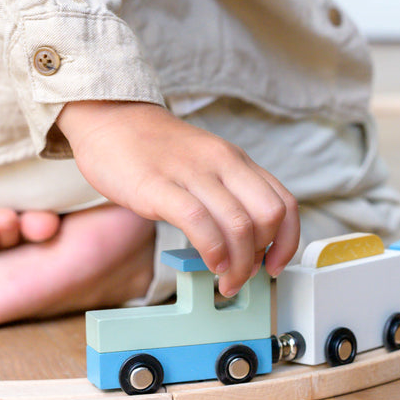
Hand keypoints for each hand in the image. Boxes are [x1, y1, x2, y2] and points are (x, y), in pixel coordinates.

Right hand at [56, 100, 299, 295]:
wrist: (111, 120)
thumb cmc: (156, 151)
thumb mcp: (206, 165)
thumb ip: (228, 197)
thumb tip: (244, 245)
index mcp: (237, 161)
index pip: (285, 204)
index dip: (287, 243)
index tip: (274, 265)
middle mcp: (223, 163)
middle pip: (269, 216)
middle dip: (262, 257)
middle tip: (244, 276)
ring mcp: (192, 173)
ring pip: (239, 224)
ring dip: (239, 265)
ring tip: (225, 280)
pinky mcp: (158, 186)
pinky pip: (199, 222)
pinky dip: (212, 251)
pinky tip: (210, 263)